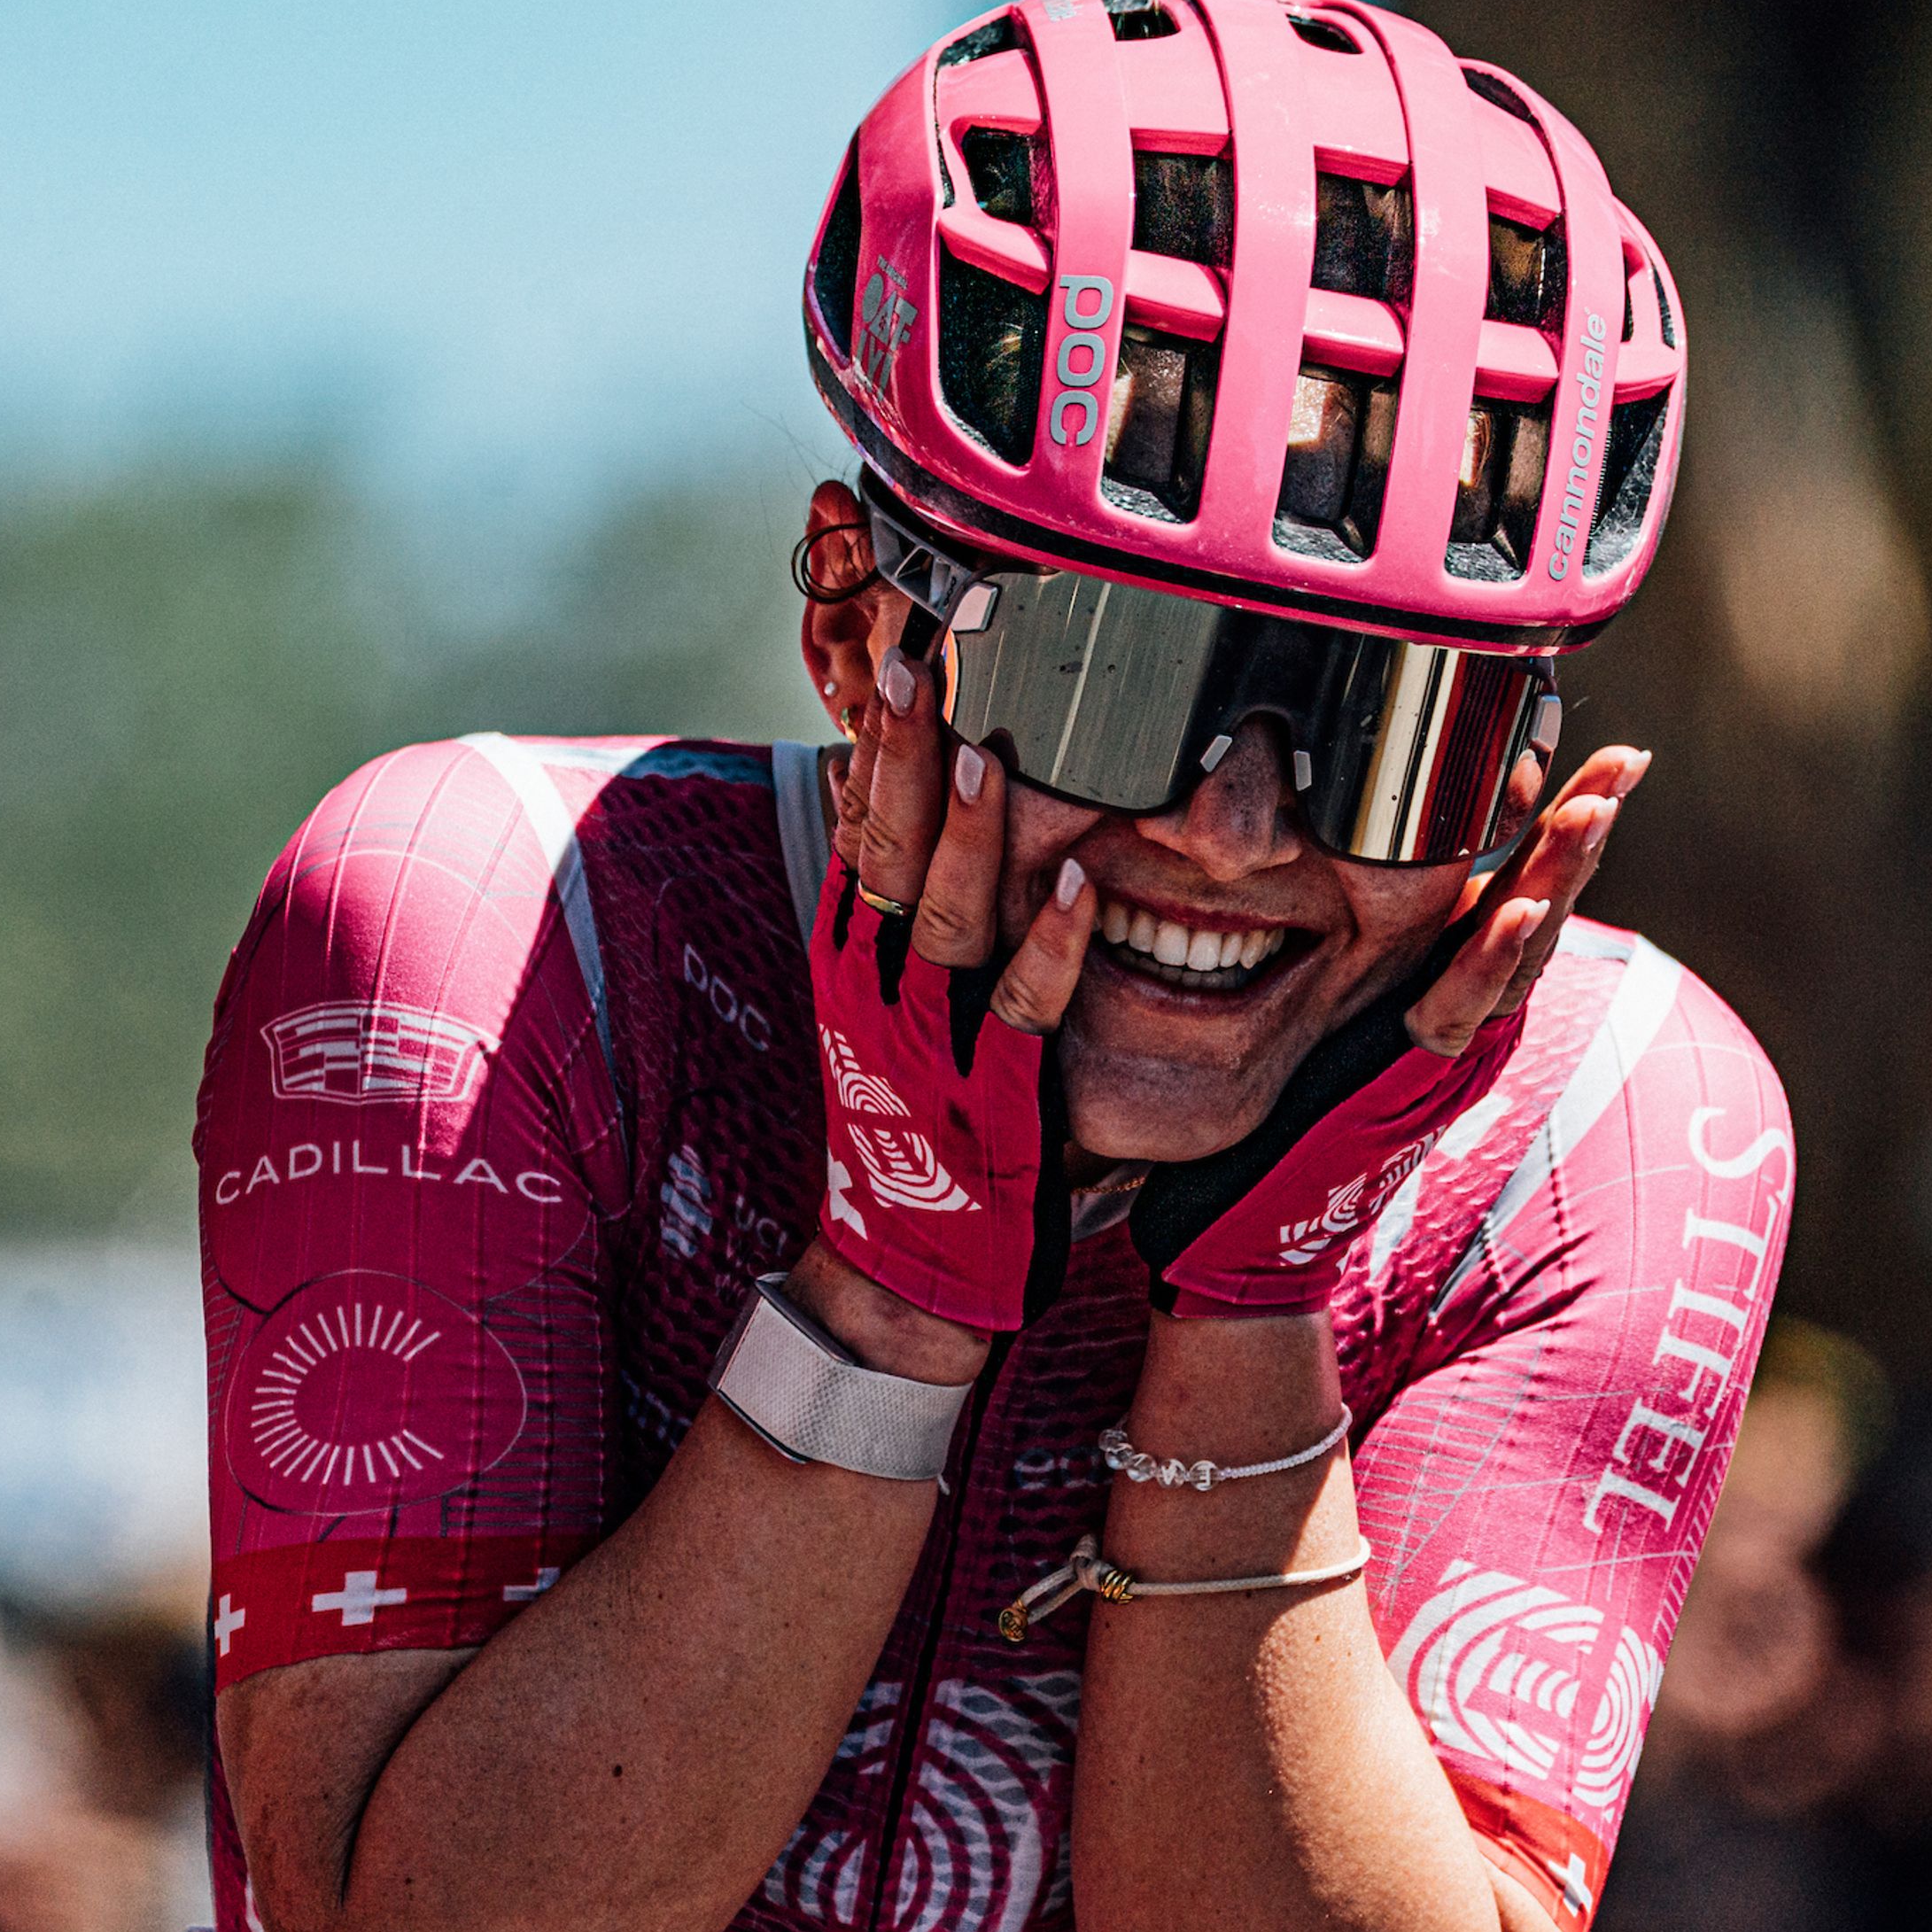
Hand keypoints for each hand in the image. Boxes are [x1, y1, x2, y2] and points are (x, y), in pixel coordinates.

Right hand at [806, 626, 1096, 1331]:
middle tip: (920, 662)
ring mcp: (927, 1047)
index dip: (874, 747)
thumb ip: (901, 921)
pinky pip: (1025, 1010)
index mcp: (852, 964)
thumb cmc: (920, 1128)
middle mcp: (875, 993)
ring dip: (969, 834)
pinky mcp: (991, 1098)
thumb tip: (886, 807)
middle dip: (900, 758)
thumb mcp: (891, 1011)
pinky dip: (1052, 944)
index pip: (856, 832)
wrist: (911, 1272)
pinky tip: (1080, 883)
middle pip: (883, 855)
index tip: (894, 660)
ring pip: (943, 921)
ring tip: (993, 748)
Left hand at [1129, 746, 1647, 1318]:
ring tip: (1596, 806)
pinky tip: (1511, 910)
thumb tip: (1332, 854)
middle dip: (1587, 828)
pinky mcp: (1417, 1076)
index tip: (1598, 751)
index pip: (1518, 879)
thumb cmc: (1272, 1111)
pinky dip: (1491, 959)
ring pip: (1521, 947)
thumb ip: (1349, 941)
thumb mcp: (1325, 1001)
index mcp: (1447, 974)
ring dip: (1558, 877)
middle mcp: (1464, 1004)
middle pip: (1543, 901)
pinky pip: (1460, 1008)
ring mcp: (1452, 1042)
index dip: (1557, 817)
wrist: (1254, 1224)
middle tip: (1627, 758)